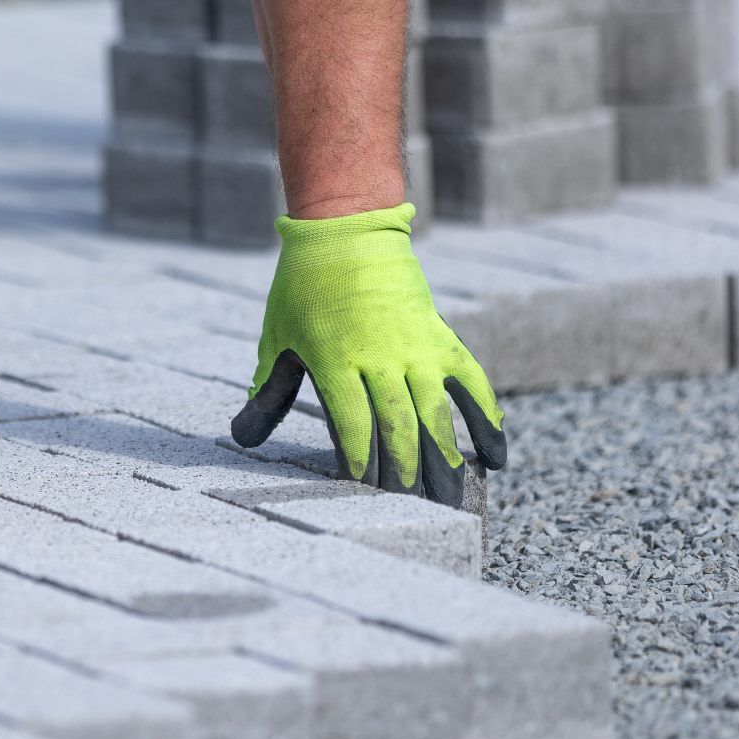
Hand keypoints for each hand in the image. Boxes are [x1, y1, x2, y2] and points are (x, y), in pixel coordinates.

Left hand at [230, 203, 505, 504]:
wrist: (348, 230)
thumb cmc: (303, 288)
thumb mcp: (278, 337)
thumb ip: (268, 391)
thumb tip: (241, 437)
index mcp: (334, 358)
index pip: (352, 420)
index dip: (359, 458)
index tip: (363, 487)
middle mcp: (379, 356)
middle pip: (397, 423)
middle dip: (405, 470)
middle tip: (411, 507)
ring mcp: (415, 348)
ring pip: (436, 411)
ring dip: (446, 457)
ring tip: (453, 497)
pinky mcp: (441, 338)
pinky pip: (471, 383)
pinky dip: (486, 419)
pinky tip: (496, 456)